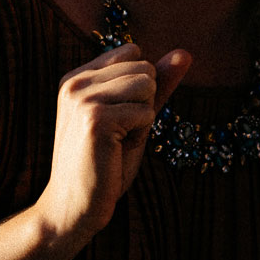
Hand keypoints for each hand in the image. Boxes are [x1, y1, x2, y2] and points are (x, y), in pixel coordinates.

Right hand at [34, 42, 190, 245]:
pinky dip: (140, 134)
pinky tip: (115, 151)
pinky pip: (146, 112)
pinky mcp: (96, 118)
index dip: (140, 88)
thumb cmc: (106, 164)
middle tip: (117, 135)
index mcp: (77, 77)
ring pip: (147, 84)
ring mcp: (83, 98)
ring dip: (143, 117)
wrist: (74, 206)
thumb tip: (186, 53)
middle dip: (144, 103)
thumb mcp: (134, 116)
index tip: (117, 118)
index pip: (133, 52)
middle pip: (144, 68)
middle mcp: (75, 82)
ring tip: (117, 140)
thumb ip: (157, 84)